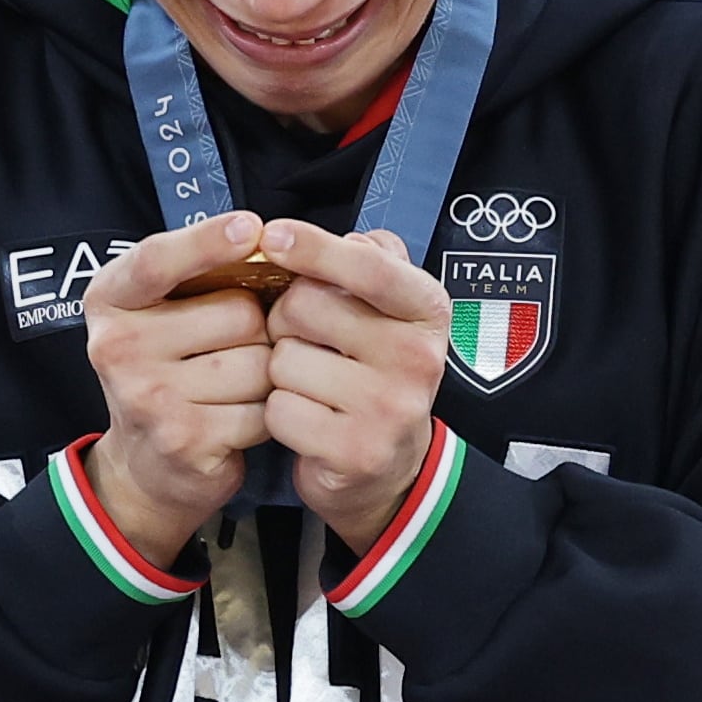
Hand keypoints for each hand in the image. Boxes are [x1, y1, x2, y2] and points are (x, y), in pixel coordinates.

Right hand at [81, 215, 276, 564]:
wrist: (146, 464)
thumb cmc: (166, 369)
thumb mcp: (158, 311)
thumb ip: (196, 272)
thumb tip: (268, 241)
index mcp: (109, 300)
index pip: (158, 260)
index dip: (208, 241)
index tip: (251, 227)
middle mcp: (117, 346)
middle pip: (238, 313)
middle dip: (257, 329)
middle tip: (234, 350)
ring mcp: (148, 396)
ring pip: (259, 363)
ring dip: (266, 375)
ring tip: (236, 386)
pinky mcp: (184, 440)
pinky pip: (263, 410)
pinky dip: (266, 416)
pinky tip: (239, 419)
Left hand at [259, 224, 451, 550]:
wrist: (392, 465)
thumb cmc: (376, 374)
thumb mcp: (392, 311)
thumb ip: (374, 261)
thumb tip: (350, 237)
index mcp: (426, 311)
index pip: (368, 267)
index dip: (315, 247)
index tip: (274, 237)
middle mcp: (417, 358)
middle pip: (303, 306)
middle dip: (286, 320)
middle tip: (306, 341)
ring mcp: (388, 408)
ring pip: (283, 360)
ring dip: (280, 372)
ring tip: (311, 384)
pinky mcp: (356, 451)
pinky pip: (279, 410)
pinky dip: (279, 414)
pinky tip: (307, 419)